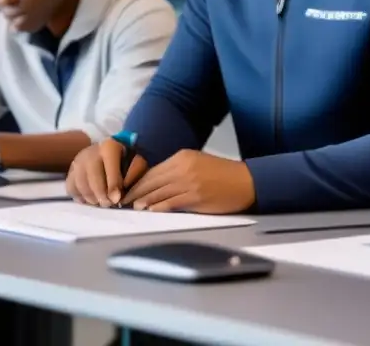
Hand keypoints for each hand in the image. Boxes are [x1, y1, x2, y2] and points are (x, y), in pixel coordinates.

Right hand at [66, 138, 147, 207]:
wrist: (107, 150)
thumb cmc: (126, 157)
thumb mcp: (136, 159)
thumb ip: (134, 173)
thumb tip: (122, 194)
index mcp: (109, 147)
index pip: (110, 169)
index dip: (113, 186)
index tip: (117, 200)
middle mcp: (90, 153)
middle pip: (93, 180)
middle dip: (102, 196)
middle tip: (110, 204)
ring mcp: (77, 162)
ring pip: (81, 186)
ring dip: (92, 198)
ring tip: (102, 202)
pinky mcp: (70, 171)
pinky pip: (72, 189)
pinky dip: (81, 197)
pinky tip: (91, 199)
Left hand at [120, 150, 254, 213]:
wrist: (246, 182)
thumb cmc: (223, 175)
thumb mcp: (199, 163)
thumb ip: (178, 170)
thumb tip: (156, 184)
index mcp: (183, 157)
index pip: (153, 170)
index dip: (138, 182)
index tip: (128, 190)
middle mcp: (184, 167)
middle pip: (152, 181)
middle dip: (136, 192)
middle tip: (123, 201)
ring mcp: (189, 183)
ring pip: (158, 192)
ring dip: (143, 201)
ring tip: (134, 207)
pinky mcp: (195, 197)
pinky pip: (170, 203)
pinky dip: (158, 208)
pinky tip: (150, 211)